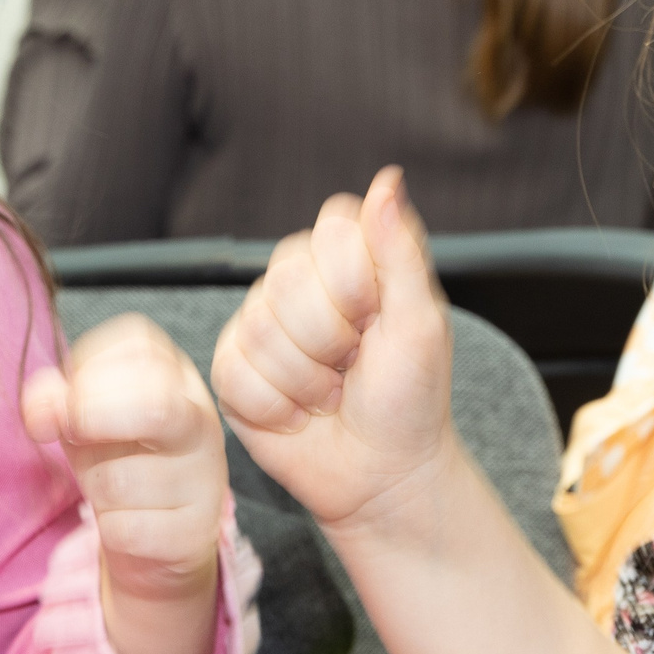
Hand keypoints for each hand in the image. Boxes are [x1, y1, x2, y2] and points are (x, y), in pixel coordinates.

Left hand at [23, 315, 226, 601]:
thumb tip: (41, 409)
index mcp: (175, 376)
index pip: (137, 344)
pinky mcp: (194, 530)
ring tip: (112, 487)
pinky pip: (124, 528)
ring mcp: (203, 477)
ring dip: (94, 485)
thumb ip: (58, 399)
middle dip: (92, 419)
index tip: (69, 396)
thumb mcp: (84, 418)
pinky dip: (109, 529)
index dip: (88, 370)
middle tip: (74, 433)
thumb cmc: (119, 460)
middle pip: (153, 404)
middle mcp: (199, 420)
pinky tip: (127, 522)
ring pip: (121, 479)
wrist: (159, 539)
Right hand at [211, 169, 457, 533]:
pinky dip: (277, 405)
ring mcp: (260, 324)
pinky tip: (300, 413)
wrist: (383, 473)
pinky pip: (236, 371)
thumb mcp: (421, 322)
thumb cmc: (410, 399)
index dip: (353, 279)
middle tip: (355, 363)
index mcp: (350, 260)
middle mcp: (300, 283)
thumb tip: (387, 179)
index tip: (378, 316)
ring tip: (332, 393)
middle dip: (332, 337)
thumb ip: (399, 251)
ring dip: (308, 379)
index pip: (332, 227)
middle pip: (288, 278)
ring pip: (261, 329)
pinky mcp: (232, 370)